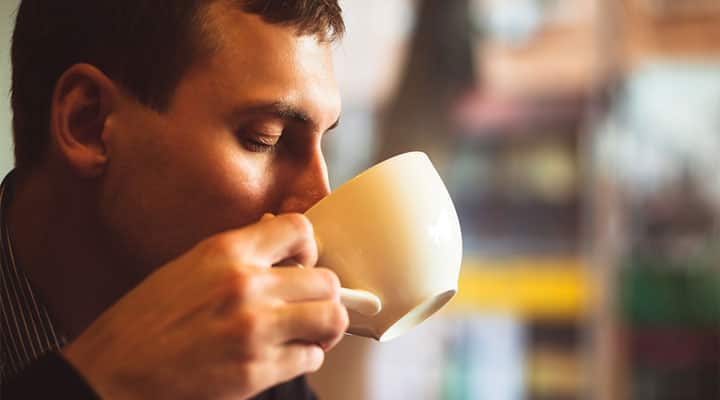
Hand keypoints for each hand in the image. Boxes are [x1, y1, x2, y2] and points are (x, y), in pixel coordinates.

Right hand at [62, 213, 348, 399]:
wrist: (112, 372)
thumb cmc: (144, 323)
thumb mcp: (188, 267)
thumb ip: (238, 256)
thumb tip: (278, 246)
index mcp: (226, 252)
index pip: (299, 229)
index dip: (309, 248)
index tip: (303, 264)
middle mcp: (246, 285)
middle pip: (327, 280)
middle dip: (323, 297)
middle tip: (309, 308)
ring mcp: (255, 328)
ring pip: (331, 318)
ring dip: (324, 329)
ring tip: (307, 334)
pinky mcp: (256, 370)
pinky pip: (310, 358)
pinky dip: (303, 359)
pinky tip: (283, 357)